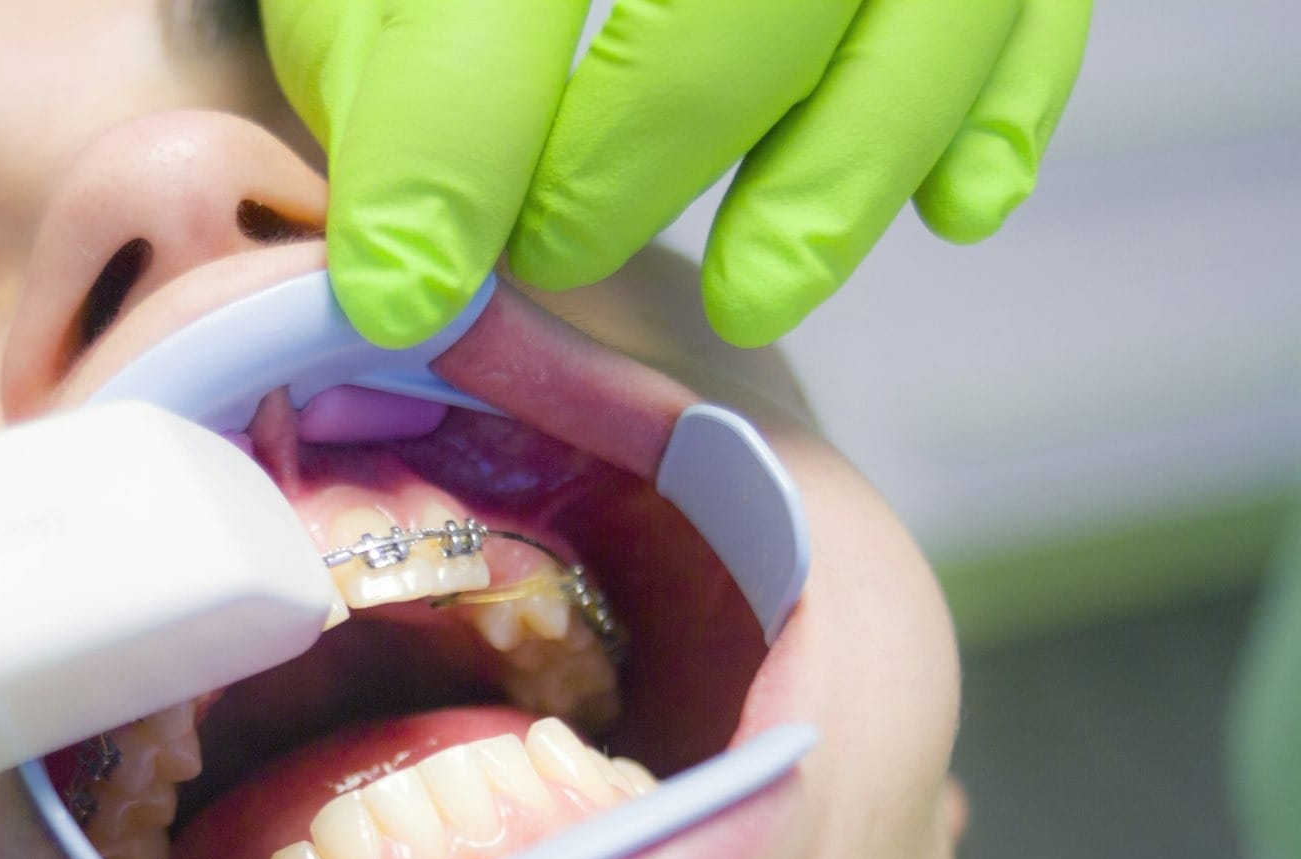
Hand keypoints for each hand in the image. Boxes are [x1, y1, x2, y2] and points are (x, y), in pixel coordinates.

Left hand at [265, 0, 1091, 348]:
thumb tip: (413, 238)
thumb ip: (382, 31)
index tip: (404, 287)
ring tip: (751, 297)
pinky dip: (1008, 107)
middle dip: (641, 151)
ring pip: (935, 2)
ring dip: (840, 175)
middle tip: (556, 250)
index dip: (450, 148)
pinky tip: (953, 210)